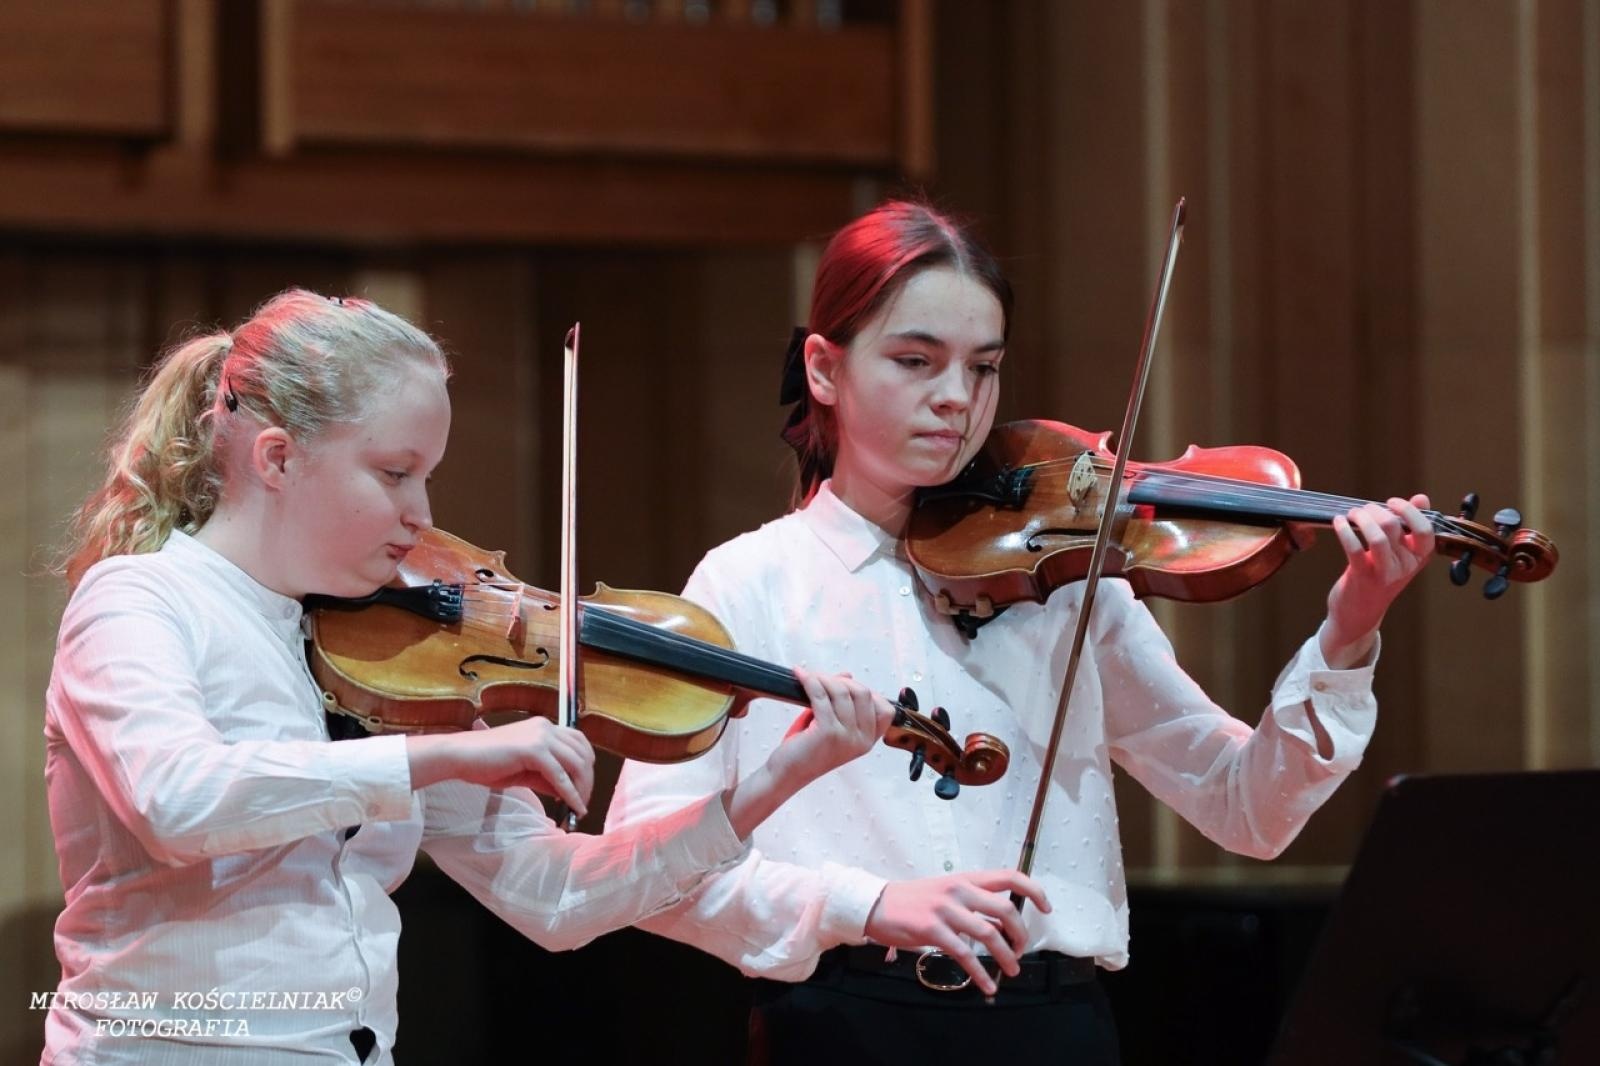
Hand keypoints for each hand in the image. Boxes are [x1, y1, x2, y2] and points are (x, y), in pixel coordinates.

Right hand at [407, 717, 594, 816]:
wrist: (460, 756)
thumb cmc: (486, 763)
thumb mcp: (523, 770)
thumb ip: (546, 777)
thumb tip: (566, 792)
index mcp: (543, 727)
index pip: (579, 742)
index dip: (586, 765)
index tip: (585, 786)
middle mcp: (546, 727)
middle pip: (583, 753)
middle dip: (588, 780)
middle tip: (584, 802)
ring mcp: (541, 736)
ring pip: (576, 764)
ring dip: (582, 788)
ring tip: (579, 807)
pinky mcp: (534, 750)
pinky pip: (560, 775)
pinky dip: (570, 794)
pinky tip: (573, 807)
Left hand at [721, 668, 893, 839]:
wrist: (788, 773)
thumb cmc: (809, 749)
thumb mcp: (833, 724)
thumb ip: (842, 701)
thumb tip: (847, 675)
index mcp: (868, 741)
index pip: (884, 709)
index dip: (866, 692)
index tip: (846, 687)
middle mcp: (862, 740)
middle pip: (864, 693)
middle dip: (842, 681)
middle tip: (822, 679)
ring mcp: (847, 737)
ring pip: (842, 691)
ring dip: (824, 678)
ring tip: (809, 677)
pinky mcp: (827, 732)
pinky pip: (820, 695)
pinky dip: (810, 681)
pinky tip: (800, 675)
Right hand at [863, 870, 1051, 994]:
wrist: (876, 904)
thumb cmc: (913, 900)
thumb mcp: (946, 893)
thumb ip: (973, 905)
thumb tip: (1001, 926)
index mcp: (965, 878)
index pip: (1009, 876)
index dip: (1033, 891)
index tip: (1046, 908)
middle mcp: (959, 890)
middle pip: (1005, 909)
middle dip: (1020, 933)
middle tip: (1021, 949)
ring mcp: (946, 909)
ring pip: (989, 934)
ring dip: (1006, 956)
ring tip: (1011, 970)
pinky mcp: (933, 930)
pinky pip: (965, 955)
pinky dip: (980, 973)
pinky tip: (987, 985)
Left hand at [1321, 494, 1434, 666]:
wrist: (1359, 614)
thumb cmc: (1378, 576)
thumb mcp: (1399, 553)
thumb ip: (1410, 526)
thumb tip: (1423, 499)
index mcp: (1418, 558)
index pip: (1426, 530)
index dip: (1409, 510)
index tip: (1392, 502)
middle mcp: (1405, 566)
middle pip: (1395, 526)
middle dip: (1375, 510)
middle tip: (1363, 510)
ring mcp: (1385, 573)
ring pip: (1377, 536)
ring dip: (1361, 518)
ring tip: (1352, 514)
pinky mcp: (1362, 577)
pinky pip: (1354, 548)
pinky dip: (1344, 530)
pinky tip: (1338, 521)